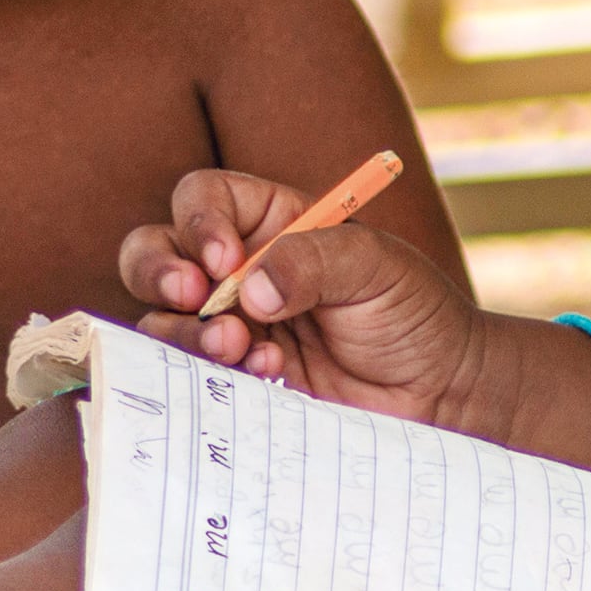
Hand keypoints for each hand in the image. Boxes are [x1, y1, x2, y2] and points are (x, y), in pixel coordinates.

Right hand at [119, 167, 487, 425]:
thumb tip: (250, 288)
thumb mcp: (375, 266)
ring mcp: (230, 324)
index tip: (226, 259)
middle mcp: (238, 268)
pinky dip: (213, 373)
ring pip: (162, 318)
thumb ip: (312, 261)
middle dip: (157, 270)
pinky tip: (268, 374)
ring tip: (241, 347)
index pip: (204, 198)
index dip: (200, 221)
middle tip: (194, 296)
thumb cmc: (412, 311)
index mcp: (272, 220)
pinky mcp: (234, 377)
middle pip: (154, 250)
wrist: (436, 392)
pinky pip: (190, 372)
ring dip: (188, 332)